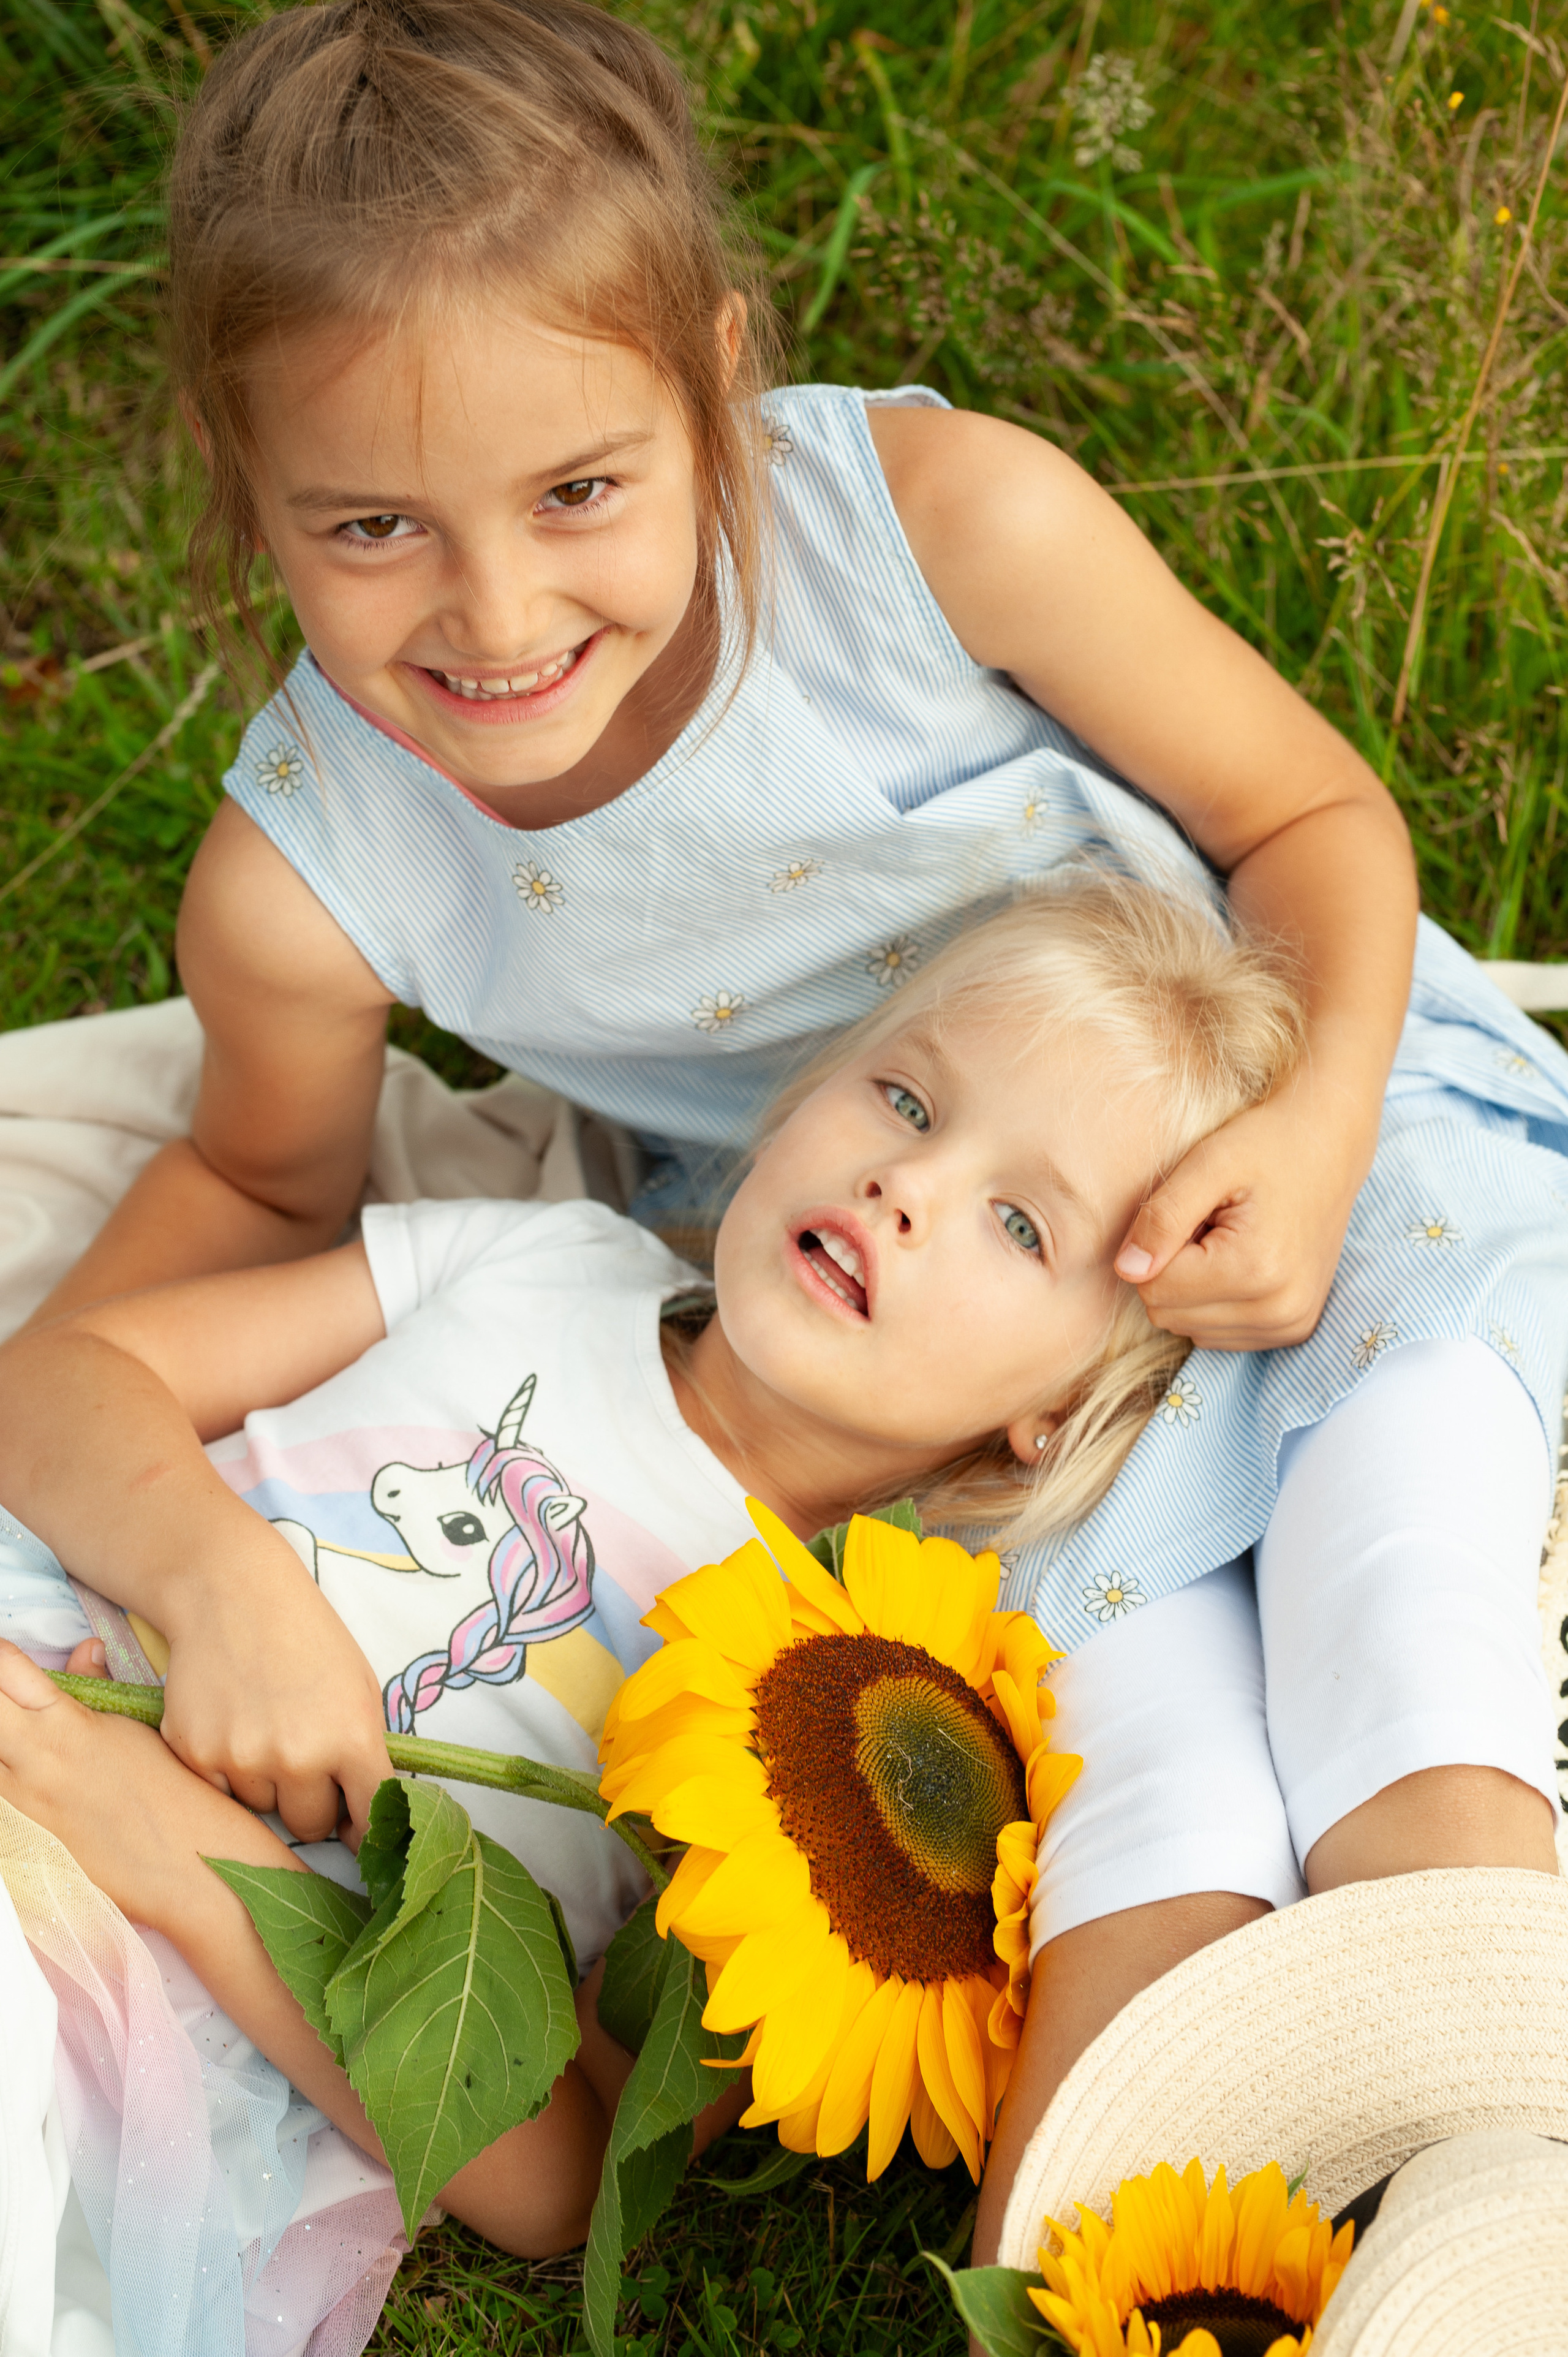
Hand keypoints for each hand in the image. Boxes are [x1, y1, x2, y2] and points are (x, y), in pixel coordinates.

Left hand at [0, 1638, 262, 1934]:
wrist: (183, 1864)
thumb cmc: (170, 1791)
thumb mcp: (133, 1728)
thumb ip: (94, 1686)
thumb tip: (85, 1650)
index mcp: (63, 1725)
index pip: (5, 1671)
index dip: (0, 1658)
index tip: (4, 1659)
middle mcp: (31, 1761)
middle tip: (12, 1701)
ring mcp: (17, 1805)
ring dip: (2, 1742)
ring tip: (21, 1743)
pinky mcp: (15, 1841)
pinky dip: (5, 1779)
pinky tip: (23, 1776)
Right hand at [156, 1528, 393, 1845]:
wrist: (232, 1594)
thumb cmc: (308, 1639)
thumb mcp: (359, 1689)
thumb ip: (365, 1755)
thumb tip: (362, 1825)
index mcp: (350, 1738)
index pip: (369, 1816)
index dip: (366, 1826)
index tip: (358, 1830)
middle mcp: (298, 1757)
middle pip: (311, 1825)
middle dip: (313, 1802)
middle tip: (303, 1757)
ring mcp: (242, 1759)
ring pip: (262, 1809)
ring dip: (267, 1784)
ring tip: (264, 1726)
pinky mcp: (195, 1755)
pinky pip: (220, 1793)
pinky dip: (227, 1772)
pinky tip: (232, 1725)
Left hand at [1113, 1091, 1372, 1350]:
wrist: (1328, 1145)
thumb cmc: (1265, 1145)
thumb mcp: (1206, 1164)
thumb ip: (1161, 1218)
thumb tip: (1126, 1271)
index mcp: (1256, 1271)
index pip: (1154, 1289)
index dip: (1159, 1245)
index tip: (1195, 1213)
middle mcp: (1278, 1310)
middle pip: (1168, 1314)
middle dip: (1175, 1268)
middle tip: (1211, 1224)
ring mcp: (1290, 1325)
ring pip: (1189, 1329)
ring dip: (1194, 1287)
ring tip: (1229, 1240)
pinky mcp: (1293, 1329)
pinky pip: (1218, 1335)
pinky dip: (1216, 1301)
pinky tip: (1242, 1262)